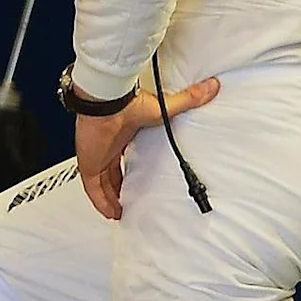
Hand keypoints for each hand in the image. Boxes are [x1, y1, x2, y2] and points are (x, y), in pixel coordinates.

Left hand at [77, 75, 218, 220]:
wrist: (106, 103)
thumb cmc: (128, 104)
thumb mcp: (163, 109)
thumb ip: (187, 100)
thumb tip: (211, 87)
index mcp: (120, 136)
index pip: (120, 157)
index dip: (126, 170)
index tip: (135, 181)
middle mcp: (106, 148)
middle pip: (110, 173)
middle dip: (118, 189)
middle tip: (129, 203)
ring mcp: (96, 157)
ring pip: (101, 184)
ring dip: (110, 199)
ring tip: (122, 214)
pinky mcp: (89, 165)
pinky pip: (93, 190)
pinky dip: (101, 202)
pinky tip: (111, 214)